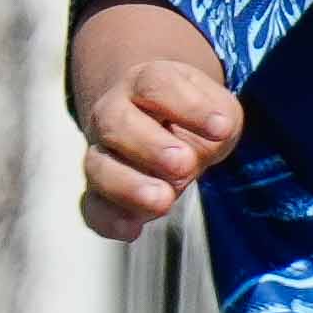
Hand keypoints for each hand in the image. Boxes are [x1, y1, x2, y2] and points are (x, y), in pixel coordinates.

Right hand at [70, 1, 239, 244]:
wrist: (162, 127)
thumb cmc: (194, 116)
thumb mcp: (217, 108)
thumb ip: (219, 117)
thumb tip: (218, 129)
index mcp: (145, 83)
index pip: (156, 85)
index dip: (188, 106)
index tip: (221, 128)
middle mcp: (114, 114)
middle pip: (116, 122)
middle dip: (149, 146)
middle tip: (184, 164)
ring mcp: (102, 152)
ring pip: (98, 166)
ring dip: (129, 185)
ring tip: (164, 199)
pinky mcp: (101, 191)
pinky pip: (92, 206)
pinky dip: (108, 219)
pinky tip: (132, 230)